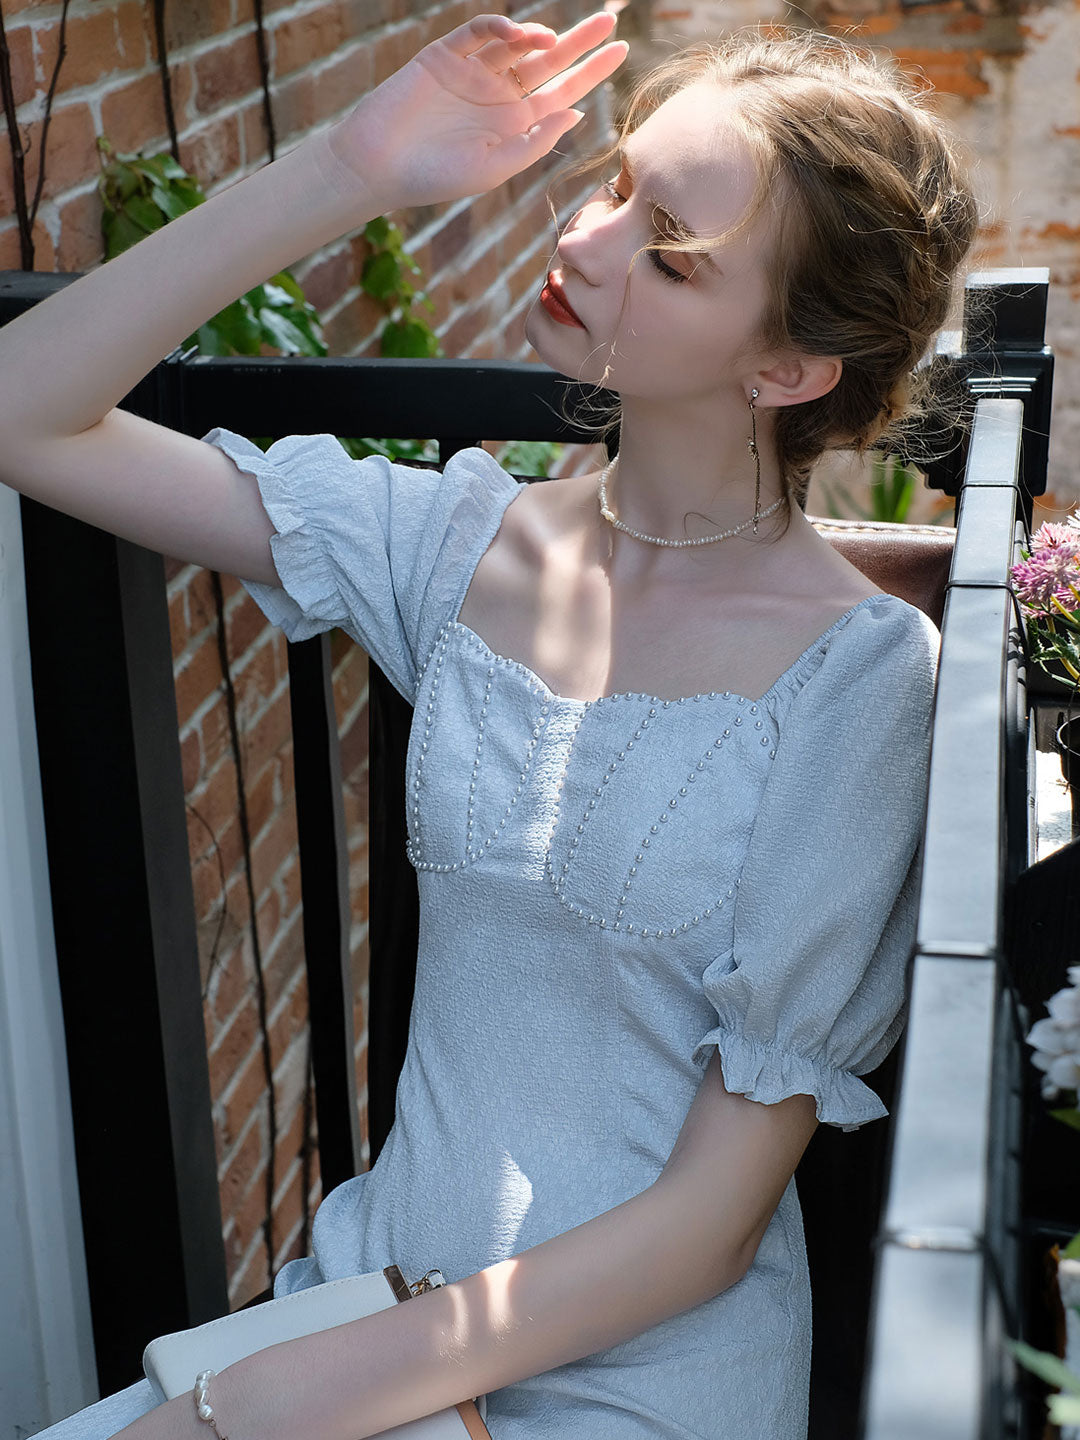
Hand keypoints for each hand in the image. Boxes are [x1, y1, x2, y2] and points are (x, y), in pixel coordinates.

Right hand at [326, 12, 627, 211]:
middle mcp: (498, 96)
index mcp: (515, 125)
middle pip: (549, 63)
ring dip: (539, 37)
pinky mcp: (446, 55)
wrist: (380, 166)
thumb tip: (576, 111)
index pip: (563, 93)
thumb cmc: (437, 178)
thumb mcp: (496, 167)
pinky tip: (519, 37)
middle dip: (580, 42)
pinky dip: (501, 29)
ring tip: (552, 42)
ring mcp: (473, 73)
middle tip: (610, 21)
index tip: (621, 51)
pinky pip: (479, 32)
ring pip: (516, 44)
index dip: (592, 72)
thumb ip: (536, 141)